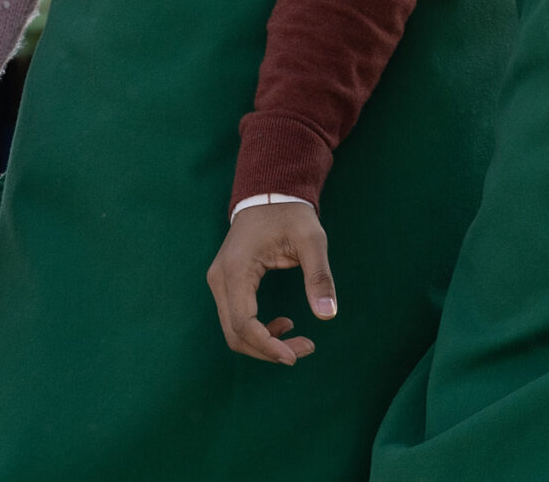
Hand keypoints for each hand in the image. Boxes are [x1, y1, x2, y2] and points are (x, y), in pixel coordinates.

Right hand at [206, 201, 335, 365]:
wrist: (269, 192)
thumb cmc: (290, 214)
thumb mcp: (311, 240)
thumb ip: (319, 277)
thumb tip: (329, 315)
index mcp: (236, 269)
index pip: (243, 323)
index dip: (267, 346)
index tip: (295, 356)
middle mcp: (220, 279)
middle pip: (234, 334)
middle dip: (268, 350)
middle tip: (305, 348)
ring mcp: (219, 282)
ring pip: (233, 330)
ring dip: (263, 343)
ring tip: (298, 339)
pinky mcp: (225, 283)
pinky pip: (235, 319)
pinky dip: (257, 331)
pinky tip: (283, 324)